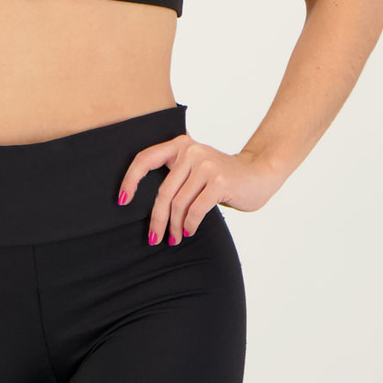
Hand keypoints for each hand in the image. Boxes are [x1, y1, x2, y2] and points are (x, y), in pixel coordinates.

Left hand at [116, 134, 283, 244]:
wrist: (260, 173)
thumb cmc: (223, 177)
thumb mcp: (196, 169)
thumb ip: (176, 177)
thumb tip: (151, 208)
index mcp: (180, 145)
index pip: (145, 159)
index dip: (130, 180)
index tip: (122, 201)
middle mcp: (191, 151)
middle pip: (163, 191)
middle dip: (156, 218)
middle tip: (154, 238)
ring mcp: (206, 164)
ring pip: (179, 203)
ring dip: (174, 226)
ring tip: (174, 239)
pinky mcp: (220, 180)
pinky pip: (196, 209)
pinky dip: (190, 224)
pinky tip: (189, 232)